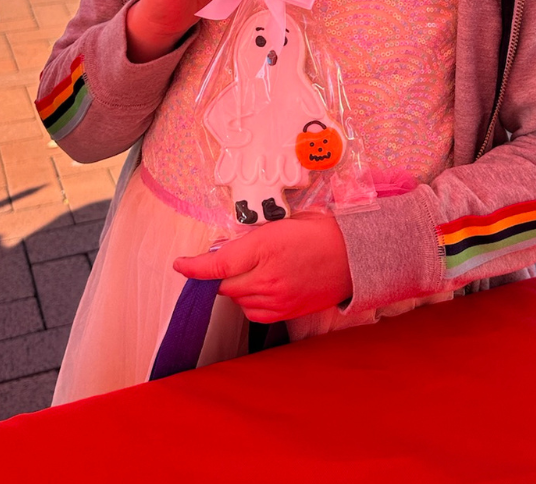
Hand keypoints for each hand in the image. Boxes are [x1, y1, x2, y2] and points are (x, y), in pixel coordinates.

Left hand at [174, 214, 351, 323]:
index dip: (195, 266)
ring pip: (237, 299)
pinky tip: (263, 286)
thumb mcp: (283, 223)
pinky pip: (252, 312)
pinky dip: (250, 301)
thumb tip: (227, 247)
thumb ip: (252, 237)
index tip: (181, 265)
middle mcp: (268, 277)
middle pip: (224, 284)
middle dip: (222, 272)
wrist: (354, 256)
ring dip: (236, 286)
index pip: (220, 263)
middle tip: (236, 258)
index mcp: (266, 246)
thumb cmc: (321, 232)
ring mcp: (276, 299)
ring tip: (257, 270)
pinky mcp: (284, 313)